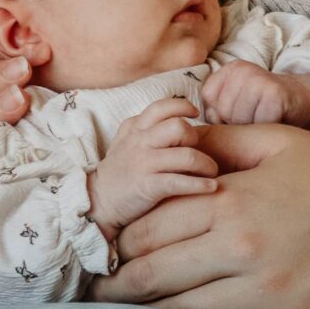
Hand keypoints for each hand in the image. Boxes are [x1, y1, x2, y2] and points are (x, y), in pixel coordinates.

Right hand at [88, 100, 218, 238]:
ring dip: (206, 164)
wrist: (97, 202)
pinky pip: (181, 182)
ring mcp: (143, 164)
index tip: (195, 114)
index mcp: (134, 129)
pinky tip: (211, 187)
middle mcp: (139, 143)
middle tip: (198, 150)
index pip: (162, 107)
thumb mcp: (125, 142)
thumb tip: (176, 118)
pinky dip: (201, 185)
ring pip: (187, 156)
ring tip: (211, 172)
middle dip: (195, 138)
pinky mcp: (148, 187)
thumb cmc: (118, 172)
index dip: (183, 107)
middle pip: (179, 127)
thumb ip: (145, 128)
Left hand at [92, 121, 309, 308]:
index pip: (148, 228)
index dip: (119, 241)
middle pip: (153, 277)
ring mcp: (269, 294)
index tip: (104, 250)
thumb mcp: (277, 141)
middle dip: (117, 287)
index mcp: (232, 202)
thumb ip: (217, 141)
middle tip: (96, 295)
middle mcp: (243, 250)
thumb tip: (167, 137)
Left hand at [201, 62, 309, 136]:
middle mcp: (242, 69)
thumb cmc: (266, 109)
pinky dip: (267, 128)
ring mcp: (258, 78)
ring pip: (238, 119)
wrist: (306, 102)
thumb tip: (197, 127)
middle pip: (222, 112)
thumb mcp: (237, 105)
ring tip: (265, 118)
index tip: (243, 112)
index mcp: (229, 69)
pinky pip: (258, 122)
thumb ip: (216, 112)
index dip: (223, 115)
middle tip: (257, 117)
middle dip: (237, 123)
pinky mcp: (274, 93)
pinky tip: (276, 119)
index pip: (208, 101)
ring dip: (253, 127)